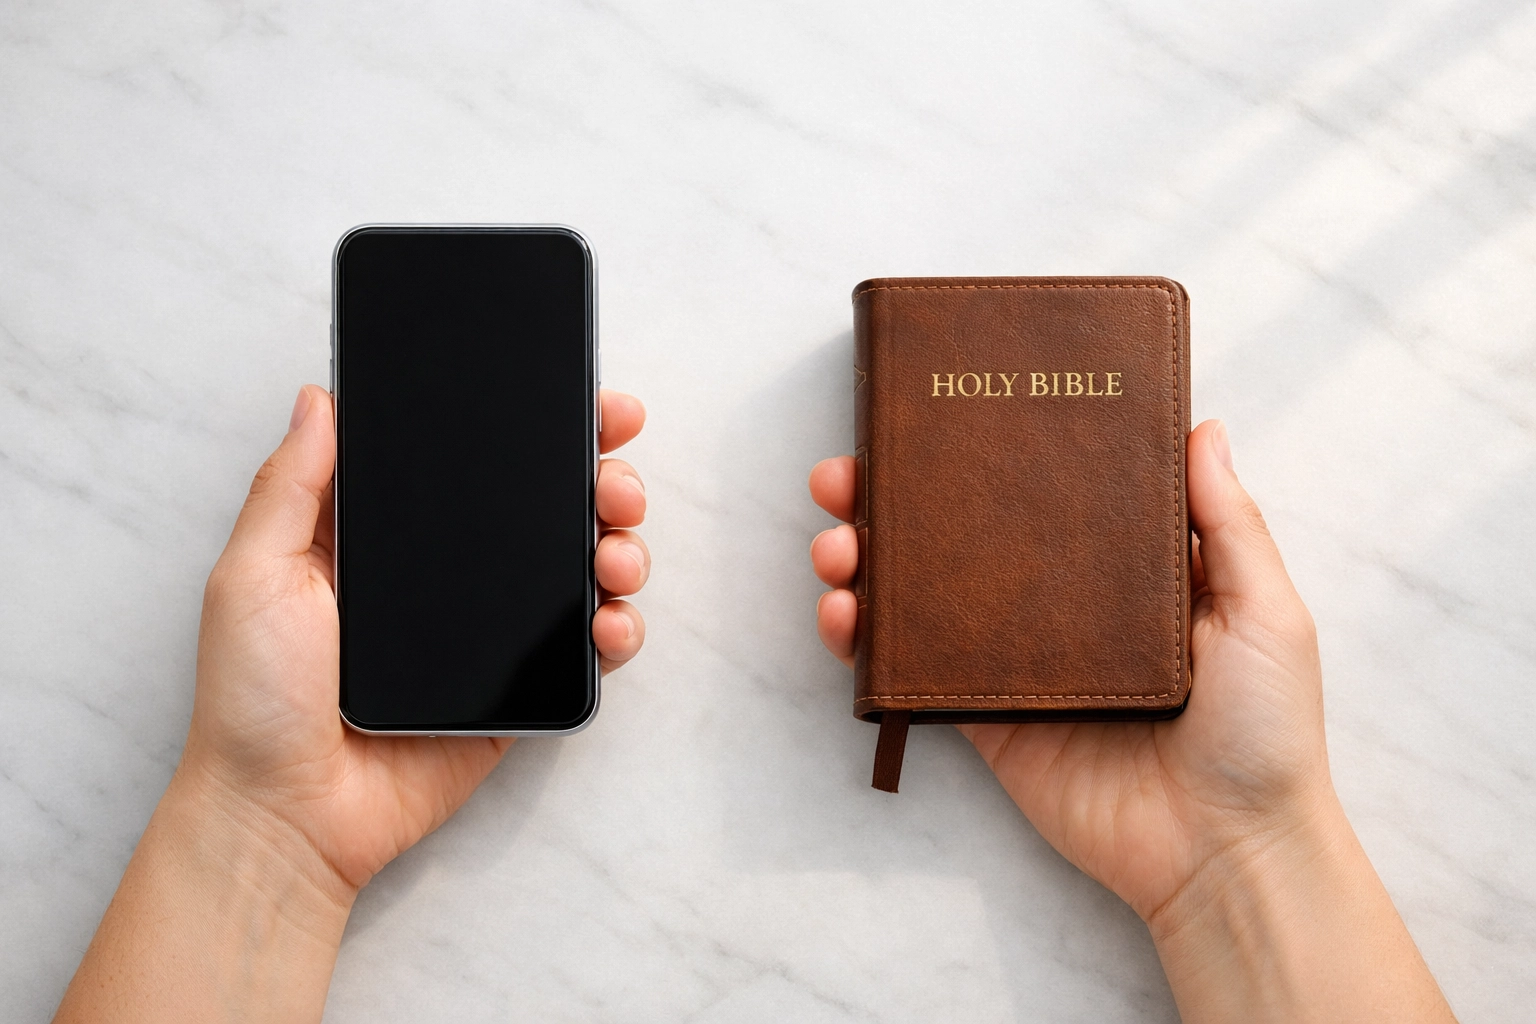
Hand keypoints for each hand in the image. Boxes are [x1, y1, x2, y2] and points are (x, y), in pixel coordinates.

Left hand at [56, 386, 649, 1022]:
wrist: (288, 816)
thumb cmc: (254, 700)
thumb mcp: (253, 574)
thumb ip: (289, 486)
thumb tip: (319, 397)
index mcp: (393, 538)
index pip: (475, 463)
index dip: (533, 429)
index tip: (583, 405)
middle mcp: (450, 578)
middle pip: (546, 509)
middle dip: (601, 482)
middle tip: (615, 483)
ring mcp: (490, 637)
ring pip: (580, 571)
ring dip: (618, 548)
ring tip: (616, 554)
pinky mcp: (517, 692)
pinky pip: (584, 651)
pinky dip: (617, 629)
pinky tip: (612, 621)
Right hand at [810, 421, 1455, 1021]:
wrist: (1227, 851)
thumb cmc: (1264, 729)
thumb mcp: (1264, 610)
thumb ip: (1229, 523)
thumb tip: (1203, 425)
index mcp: (1120, 570)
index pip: (1039, 493)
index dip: (984, 452)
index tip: (936, 411)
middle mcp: (1058, 607)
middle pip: (960, 535)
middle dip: (891, 500)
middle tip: (845, 476)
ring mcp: (1014, 662)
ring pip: (921, 596)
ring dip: (863, 561)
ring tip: (833, 543)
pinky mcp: (985, 719)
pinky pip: (914, 672)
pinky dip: (865, 642)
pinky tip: (843, 614)